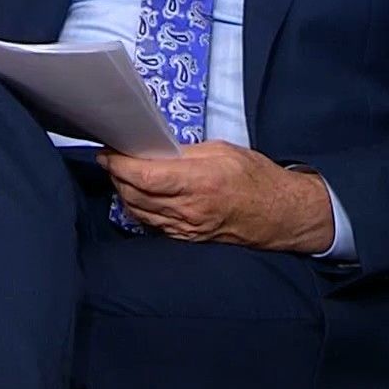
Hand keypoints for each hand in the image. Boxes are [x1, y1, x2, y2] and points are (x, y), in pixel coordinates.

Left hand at [98, 140, 333, 250]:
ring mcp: (187, 229)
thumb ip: (184, 152)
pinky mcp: (187, 239)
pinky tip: (140, 194)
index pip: (143, 176)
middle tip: (111, 158)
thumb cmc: (256, 178)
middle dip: (116, 176)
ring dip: (123, 192)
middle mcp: (189, 209)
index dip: (118, 164)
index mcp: (199, 181)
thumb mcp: (222, 151)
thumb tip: (152, 149)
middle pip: (134, 195)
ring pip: (138, 211)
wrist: (281, 215)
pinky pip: (152, 224)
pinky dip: (139, 208)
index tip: (108, 152)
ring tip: (121, 174)